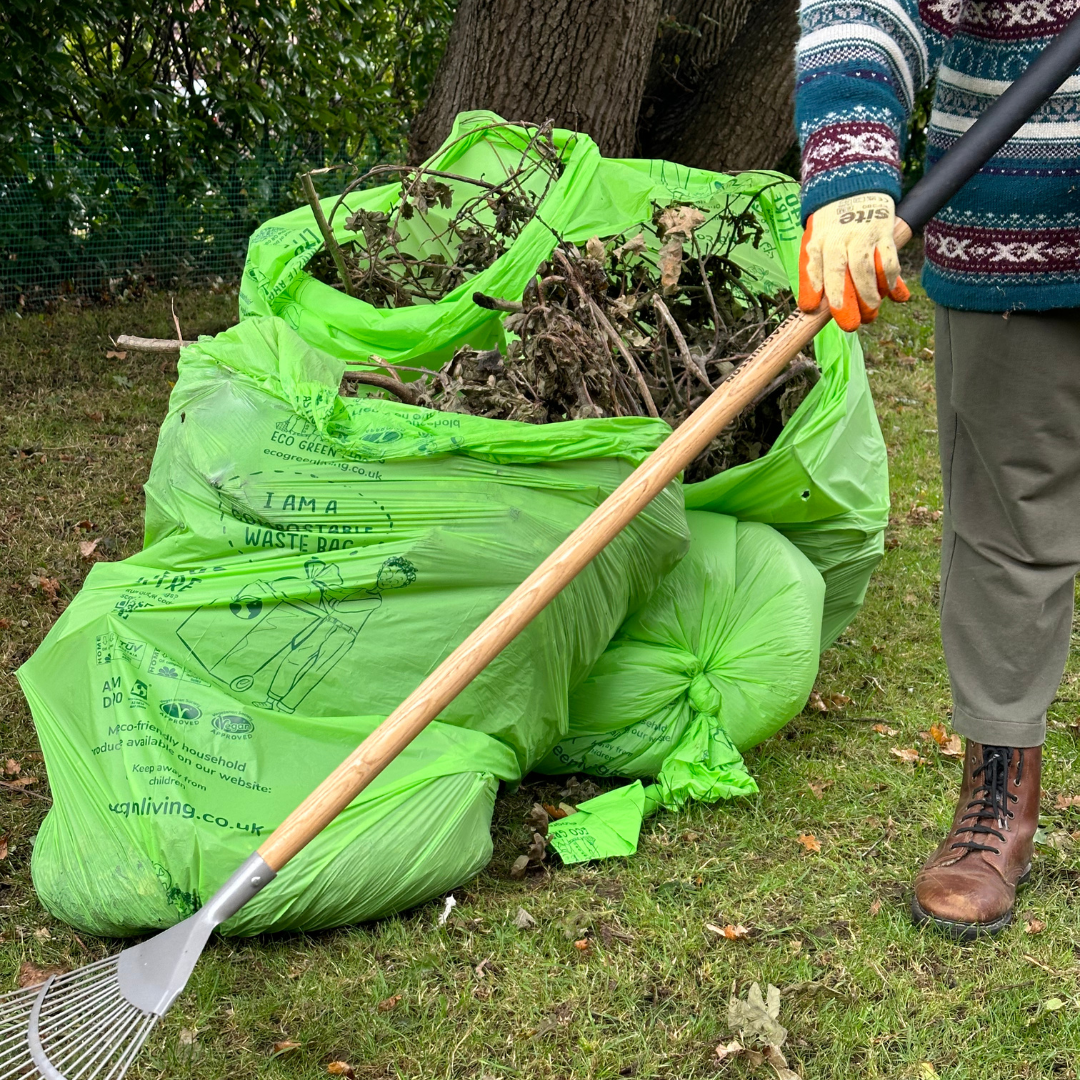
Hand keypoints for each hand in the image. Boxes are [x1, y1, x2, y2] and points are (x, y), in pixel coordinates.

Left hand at [798, 193, 909, 331]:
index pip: (811, 268)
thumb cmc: (831, 226)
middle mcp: (837, 238)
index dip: (811, 289)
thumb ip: (815, 272)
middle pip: (839, 272)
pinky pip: (889, 261)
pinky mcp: (884, 233)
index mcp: (816, 242)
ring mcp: (862, 235)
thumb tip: (812, 308)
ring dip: (869, 295)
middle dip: (844, 301)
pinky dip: (891, 281)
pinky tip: (892, 295)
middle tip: (850, 325)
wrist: (854, 185)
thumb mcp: (815, 242)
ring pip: (866, 269)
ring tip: (871, 314)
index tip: (810, 308)